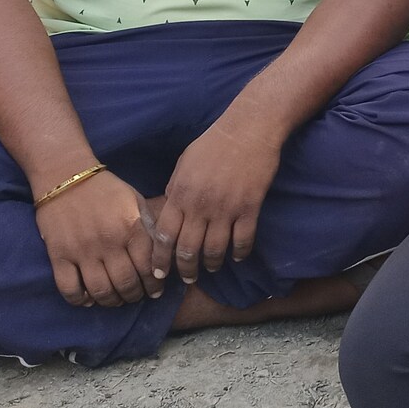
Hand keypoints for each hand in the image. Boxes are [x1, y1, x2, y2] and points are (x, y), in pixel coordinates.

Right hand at [32, 169, 160, 307]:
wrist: (64, 174)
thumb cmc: (105, 189)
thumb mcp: (135, 200)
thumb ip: (148, 226)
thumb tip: (162, 254)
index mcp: (130, 226)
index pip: (148, 266)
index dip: (155, 283)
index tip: (155, 289)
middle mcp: (109, 241)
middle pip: (126, 283)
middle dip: (135, 295)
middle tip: (136, 296)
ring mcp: (82, 250)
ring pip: (101, 290)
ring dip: (112, 301)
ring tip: (116, 299)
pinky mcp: (59, 255)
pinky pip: (69, 288)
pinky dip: (80, 299)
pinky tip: (88, 298)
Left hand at [149, 116, 281, 284]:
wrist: (249, 129)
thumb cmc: (213, 142)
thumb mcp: (184, 163)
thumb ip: (175, 188)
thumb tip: (170, 208)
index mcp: (180, 193)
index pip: (164, 236)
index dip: (160, 259)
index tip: (159, 273)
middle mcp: (200, 205)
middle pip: (188, 249)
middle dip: (185, 269)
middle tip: (187, 278)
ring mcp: (226, 208)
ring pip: (215, 250)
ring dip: (211, 264)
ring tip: (210, 268)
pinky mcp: (249, 208)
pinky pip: (243, 240)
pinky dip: (240, 253)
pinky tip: (238, 256)